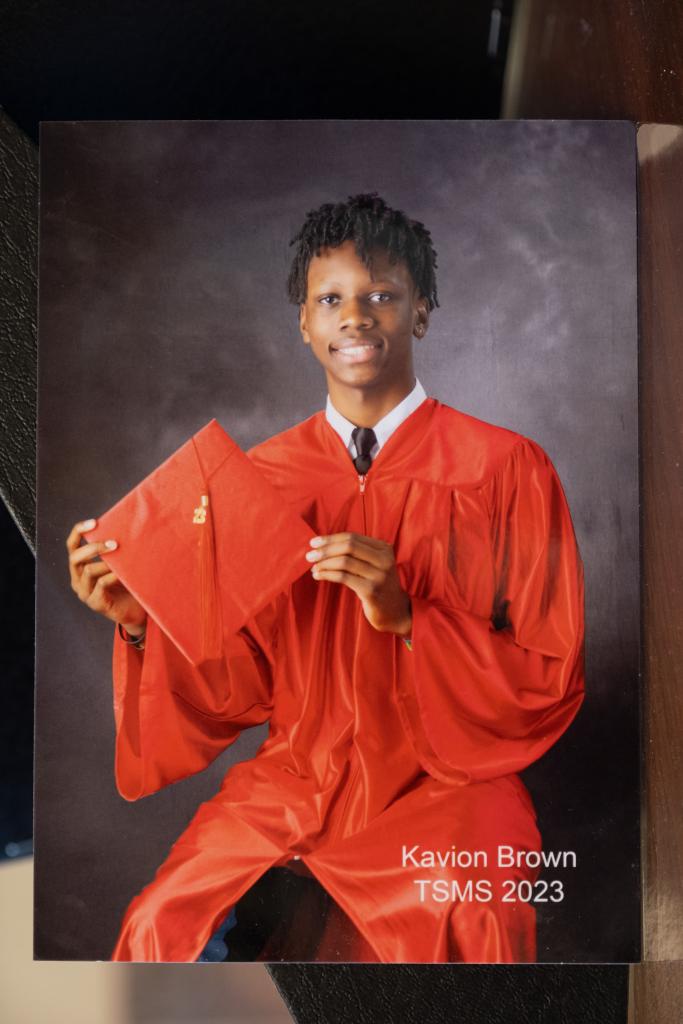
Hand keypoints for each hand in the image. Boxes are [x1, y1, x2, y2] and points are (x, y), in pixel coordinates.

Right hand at [66, 519, 146, 634]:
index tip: (94, 522)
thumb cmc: (126, 584)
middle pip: (75, 557)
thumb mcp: (117, 564)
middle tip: (114, 543)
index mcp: (80, 567)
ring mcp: (85, 593)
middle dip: (94, 548)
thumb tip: (125, 527)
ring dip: (105, 563)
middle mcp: (78, 579)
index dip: (79, 531)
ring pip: (88, 571)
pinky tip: (123, 573)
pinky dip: (112, 576)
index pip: (72, 545)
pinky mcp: (95, 603)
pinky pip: (101, 585)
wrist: (135, 611)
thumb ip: (114, 550)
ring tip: (121, 558)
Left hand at [306, 532, 411, 634]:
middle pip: (348, 546)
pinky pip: (343, 577)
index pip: (352, 537)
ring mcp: (379, 575)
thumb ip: (356, 553)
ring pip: (344, 562)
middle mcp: (384, 559)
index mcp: (384, 548)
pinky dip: (327, 574)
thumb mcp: (373, 564)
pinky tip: (318, 576)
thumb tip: (323, 544)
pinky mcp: (371, 590)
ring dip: (324, 563)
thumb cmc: (377, 585)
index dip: (331, 538)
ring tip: (313, 567)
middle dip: (326, 549)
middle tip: (309, 555)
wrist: (395, 612)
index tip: (314, 542)